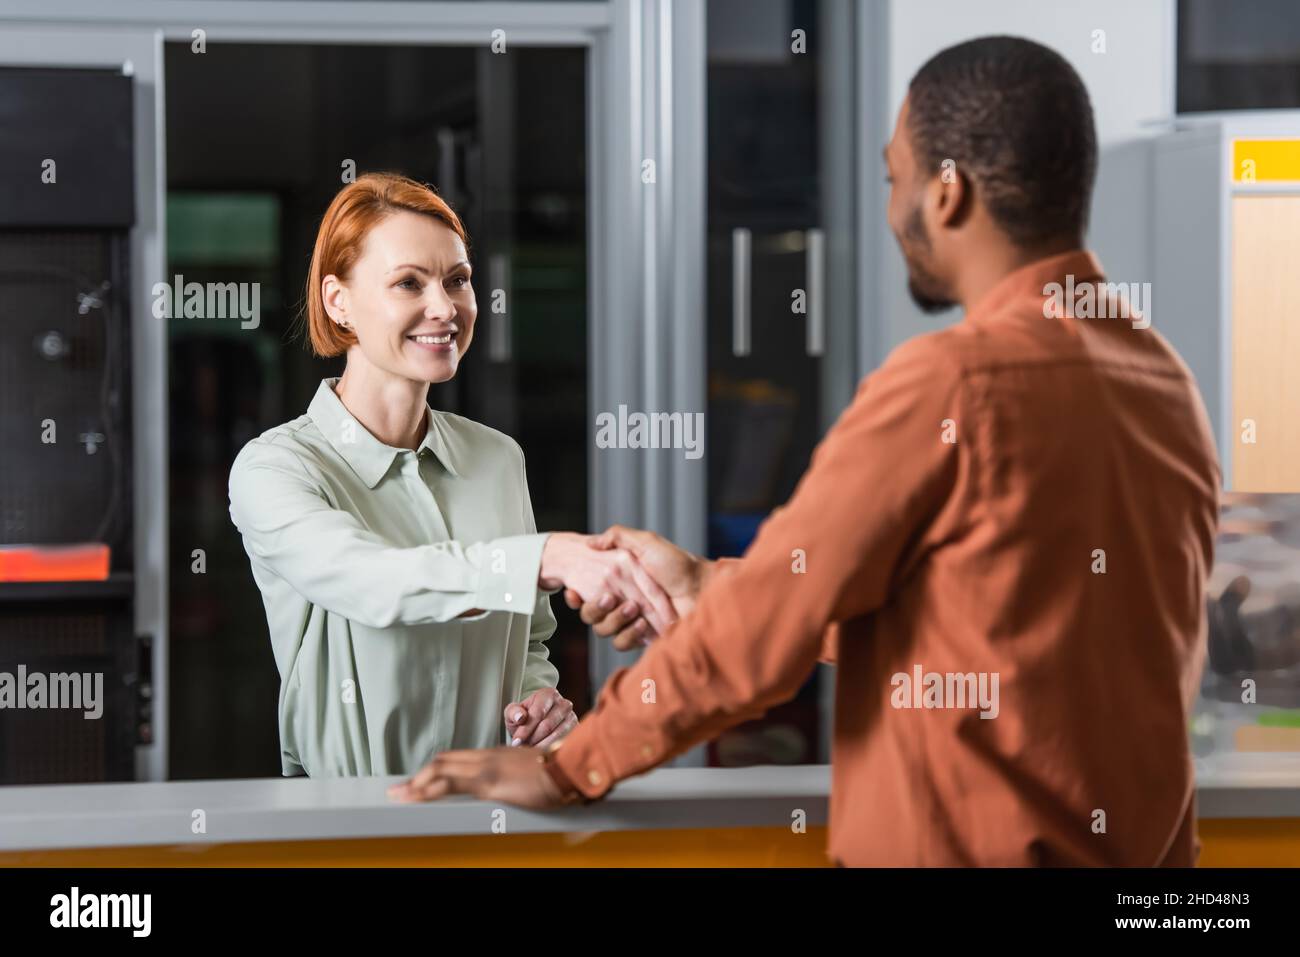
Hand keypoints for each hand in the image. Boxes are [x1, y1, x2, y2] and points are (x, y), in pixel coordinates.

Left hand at [387, 746, 566, 808]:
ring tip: (400, 795)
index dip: (435, 769)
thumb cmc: (557, 773)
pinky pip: (450, 784)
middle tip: (400, 789)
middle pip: (444, 761)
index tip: (420, 780)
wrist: (570, 768)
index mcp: (495, 755)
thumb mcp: (530, 773)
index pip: (456, 758)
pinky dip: (429, 790)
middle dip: (419, 775)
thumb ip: (515, 779)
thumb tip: (512, 789)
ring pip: (441, 770)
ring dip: (417, 783)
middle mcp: (486, 757)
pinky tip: (417, 797)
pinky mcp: (488, 781)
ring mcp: (486, 767)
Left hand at [504, 687, 576, 748]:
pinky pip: (564, 744)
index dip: (526, 729)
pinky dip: (551, 750)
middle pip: (547, 726)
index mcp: (549, 694)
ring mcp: (572, 718)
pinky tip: (541, 753)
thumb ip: (513, 712)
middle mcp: (564, 704)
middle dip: (533, 739)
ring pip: (557, 737)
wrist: (538, 723)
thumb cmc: (524, 717)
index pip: (538, 713)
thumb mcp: (513, 713)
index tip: (516, 742)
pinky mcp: (576, 732)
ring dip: (541, 746)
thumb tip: (520, 717)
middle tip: (522, 748)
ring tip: (530, 750)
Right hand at [539, 531, 676, 633]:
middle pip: (590, 614)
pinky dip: (628, 635)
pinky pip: (622, 643)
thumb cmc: (676, 563)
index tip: (573, 592)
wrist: (699, 587)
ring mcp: (631, 621)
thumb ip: (618, 537)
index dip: (575, 596)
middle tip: (611, 598)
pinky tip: (642, 624)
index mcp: (619, 581)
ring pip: (603, 630)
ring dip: (613, 620)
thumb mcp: (646, 542)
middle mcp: (621, 601)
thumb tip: (590, 542)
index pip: (586, 592)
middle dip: (595, 607)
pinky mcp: (643, 636)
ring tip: (633, 608)